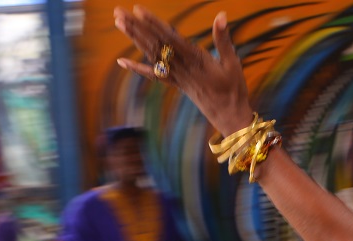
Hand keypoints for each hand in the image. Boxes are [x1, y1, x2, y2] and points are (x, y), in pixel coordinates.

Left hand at [114, 7, 252, 135]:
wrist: (229, 117)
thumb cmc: (234, 89)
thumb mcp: (232, 63)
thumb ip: (223, 39)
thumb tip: (222, 15)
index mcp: (195, 60)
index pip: (170, 38)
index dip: (154, 24)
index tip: (139, 11)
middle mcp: (181, 68)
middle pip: (155, 44)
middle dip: (136, 28)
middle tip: (118, 12)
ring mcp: (176, 77)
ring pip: (151, 55)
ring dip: (134, 39)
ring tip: (119, 23)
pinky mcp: (175, 84)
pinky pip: (153, 75)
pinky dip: (137, 68)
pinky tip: (121, 62)